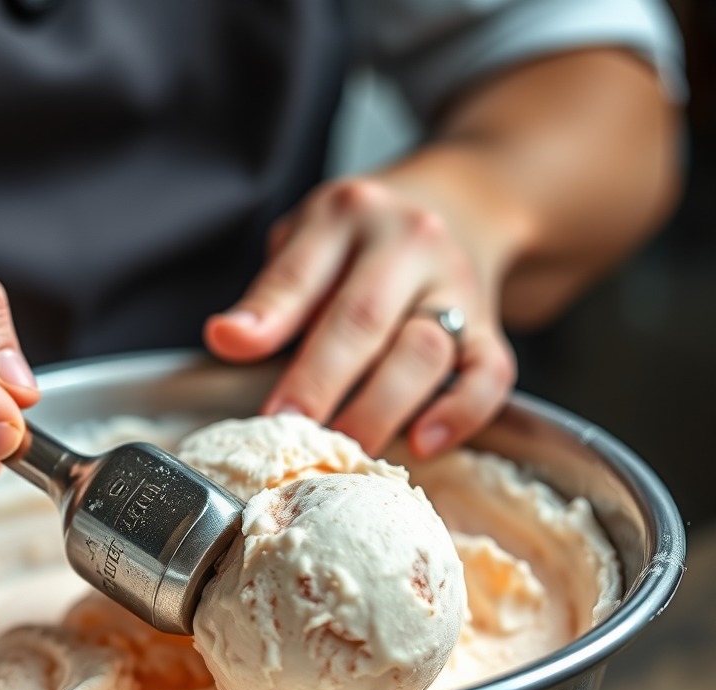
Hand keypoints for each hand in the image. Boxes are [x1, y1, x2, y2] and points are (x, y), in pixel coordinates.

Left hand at [203, 176, 516, 457]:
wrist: (459, 207)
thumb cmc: (359, 244)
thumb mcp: (306, 242)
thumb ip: (272, 293)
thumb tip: (228, 339)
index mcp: (347, 216)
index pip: (301, 272)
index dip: (267, 320)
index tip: (232, 354)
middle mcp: (409, 242)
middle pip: (363, 317)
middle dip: (320, 380)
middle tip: (288, 429)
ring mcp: (457, 286)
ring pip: (425, 351)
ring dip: (379, 408)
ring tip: (343, 450)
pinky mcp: (492, 330)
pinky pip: (489, 377)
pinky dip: (459, 415)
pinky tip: (422, 444)